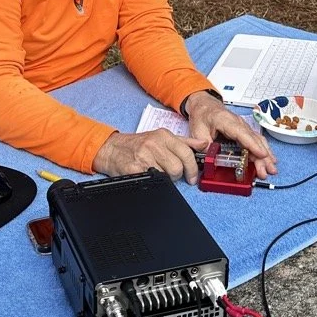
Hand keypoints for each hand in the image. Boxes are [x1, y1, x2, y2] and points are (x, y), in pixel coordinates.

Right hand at [92, 129, 211, 184]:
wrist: (112, 148)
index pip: (186, 153)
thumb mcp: (162, 137)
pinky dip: (152, 181)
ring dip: (165, 179)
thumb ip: (185, 141)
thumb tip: (204, 144)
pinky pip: (152, 180)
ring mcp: (143, 156)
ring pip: (166, 175)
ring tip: (157, 173)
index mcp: (163, 135)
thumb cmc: (138, 144)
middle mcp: (154, 144)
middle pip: (177, 167)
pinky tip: (148, 175)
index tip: (192, 177)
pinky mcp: (134, 168)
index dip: (192, 168)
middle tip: (171, 175)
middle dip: (177, 175)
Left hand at [182, 91, 277, 178]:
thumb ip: (202, 144)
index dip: (252, 145)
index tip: (262, 155)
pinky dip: (263, 150)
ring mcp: (243, 126)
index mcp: (226, 121)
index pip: (242, 133)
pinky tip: (269, 159)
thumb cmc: (202, 115)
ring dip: (266, 155)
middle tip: (268, 170)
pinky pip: (255, 140)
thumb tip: (209, 155)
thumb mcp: (197, 130)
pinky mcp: (244, 130)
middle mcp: (238, 123)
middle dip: (263, 155)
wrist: (204, 103)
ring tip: (271, 169)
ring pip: (257, 140)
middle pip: (253, 139)